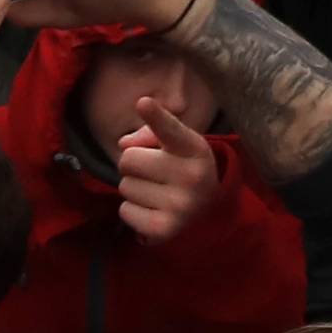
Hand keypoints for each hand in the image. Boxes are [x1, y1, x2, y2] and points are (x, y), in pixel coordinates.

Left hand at [116, 101, 220, 245]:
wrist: (208, 212)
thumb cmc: (182, 167)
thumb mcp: (176, 143)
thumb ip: (149, 133)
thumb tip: (123, 144)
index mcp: (194, 148)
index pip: (169, 129)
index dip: (156, 116)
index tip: (144, 103)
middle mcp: (191, 177)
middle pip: (128, 158)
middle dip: (134, 164)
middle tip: (154, 172)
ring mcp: (179, 205)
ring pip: (124, 186)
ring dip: (134, 188)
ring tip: (157, 192)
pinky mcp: (164, 229)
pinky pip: (124, 211)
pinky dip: (132, 211)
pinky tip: (152, 210)